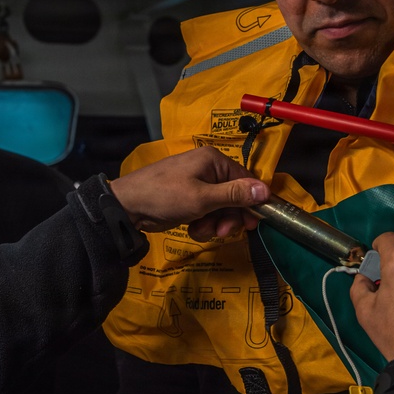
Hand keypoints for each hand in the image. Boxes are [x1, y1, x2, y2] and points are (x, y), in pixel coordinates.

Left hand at [109, 146, 267, 237]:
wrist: (127, 206)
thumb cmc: (165, 196)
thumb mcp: (203, 198)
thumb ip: (235, 195)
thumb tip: (266, 190)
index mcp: (213, 160)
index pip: (245, 180)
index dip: (251, 203)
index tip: (252, 225)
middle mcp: (208, 169)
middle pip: (234, 196)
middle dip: (228, 217)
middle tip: (220, 232)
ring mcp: (197, 183)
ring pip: (221, 207)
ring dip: (215, 223)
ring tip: (200, 230)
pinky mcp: (189, 198)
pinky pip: (207, 211)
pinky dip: (203, 223)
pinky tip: (193, 229)